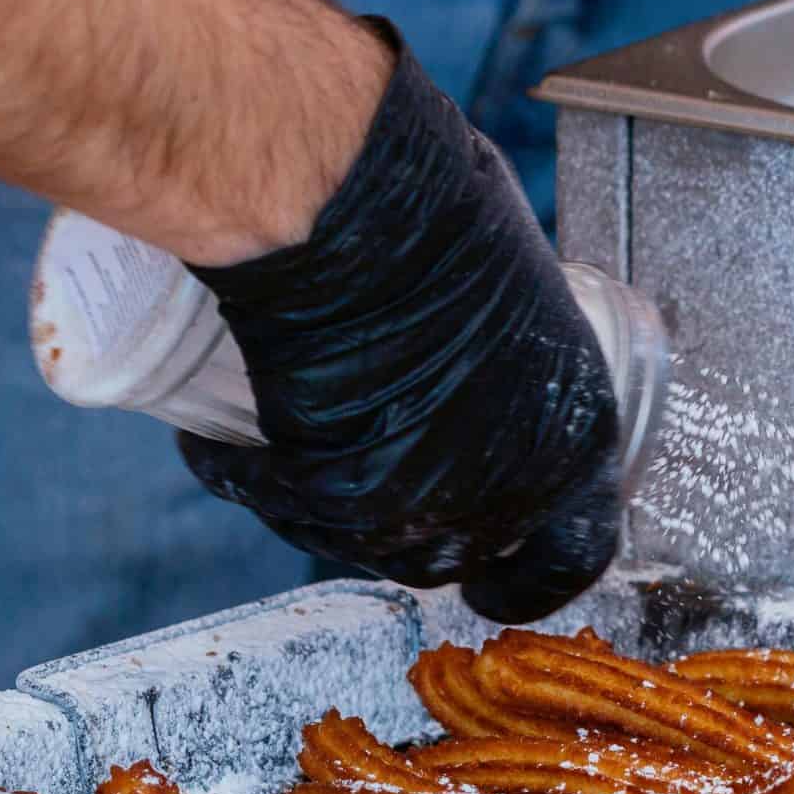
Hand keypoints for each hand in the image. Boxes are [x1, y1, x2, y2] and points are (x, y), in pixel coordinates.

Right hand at [181, 21, 619, 624]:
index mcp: (576, 447)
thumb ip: (514, 368)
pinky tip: (218, 444)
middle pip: (455, 556)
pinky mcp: (335, 503)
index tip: (498, 571)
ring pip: (362, 543)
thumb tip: (484, 368)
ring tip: (284, 449)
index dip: (530, 570)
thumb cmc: (446, 222)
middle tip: (370, 476)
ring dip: (326, 509)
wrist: (363, 224)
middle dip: (412, 522)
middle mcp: (508, 499)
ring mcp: (422, 512)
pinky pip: (280, 504)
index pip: (571, 557)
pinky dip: (245, 477)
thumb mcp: (522, 300)